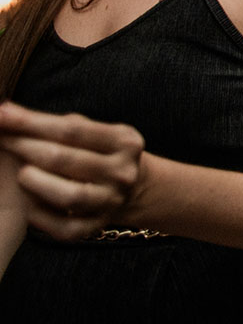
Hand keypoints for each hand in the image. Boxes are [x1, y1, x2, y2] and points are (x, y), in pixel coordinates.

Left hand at [0, 102, 143, 239]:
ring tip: (21, 174)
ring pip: (68, 196)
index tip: (1, 115)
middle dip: (24, 147)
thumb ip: (51, 123)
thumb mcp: (89, 130)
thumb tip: (5, 114)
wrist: (131, 188)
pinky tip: (28, 204)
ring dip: (34, 183)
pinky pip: (64, 227)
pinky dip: (40, 216)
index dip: (31, 123)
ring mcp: (111, 201)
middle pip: (65, 159)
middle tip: (2, 140)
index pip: (72, 130)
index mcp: (124, 141)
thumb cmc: (95, 151)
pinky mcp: (97, 226)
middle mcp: (122, 172)